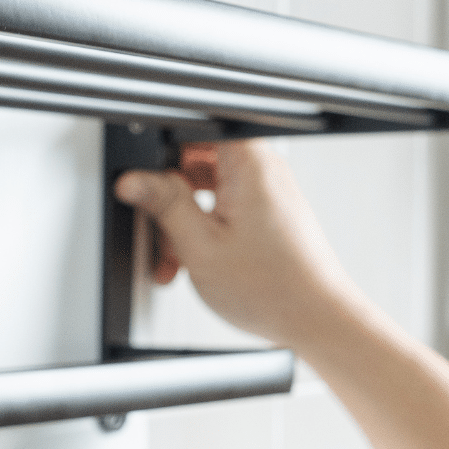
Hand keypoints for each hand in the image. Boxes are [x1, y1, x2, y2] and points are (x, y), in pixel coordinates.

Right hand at [111, 139, 366, 349]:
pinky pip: (225, 207)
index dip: (161, 151)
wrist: (315, 319)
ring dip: (184, 221)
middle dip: (170, 197)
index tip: (146, 179)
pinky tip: (195, 260)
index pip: (193, 129)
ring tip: (177, 258)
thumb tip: (133, 180)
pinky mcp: (269, 212)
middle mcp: (263, 169)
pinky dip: (205, 230)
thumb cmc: (274, 288)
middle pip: (196, 161)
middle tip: (160, 230)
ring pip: (207, 189)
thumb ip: (163, 204)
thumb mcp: (199, 246)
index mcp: (248, 162)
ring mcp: (268, 191)